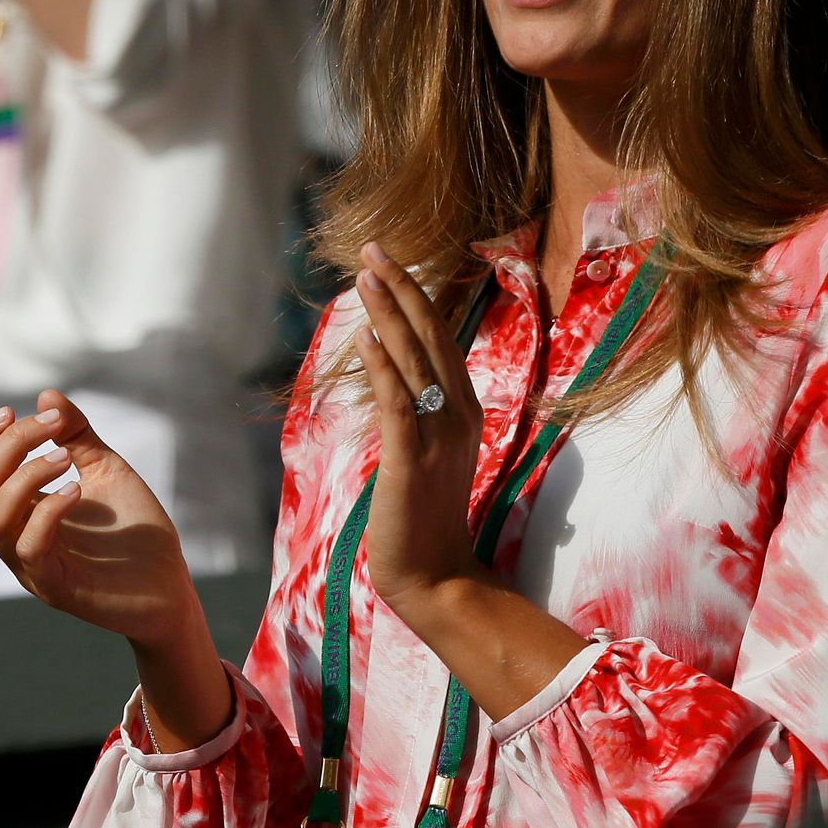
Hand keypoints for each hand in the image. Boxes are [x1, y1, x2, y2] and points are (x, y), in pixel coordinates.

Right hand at [0, 388, 198, 649]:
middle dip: (8, 444)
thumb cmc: (133, 528)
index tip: (12, 411)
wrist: (170, 584)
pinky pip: (30, 547)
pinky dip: (48, 510)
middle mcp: (15, 535)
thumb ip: (77, 434)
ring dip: (24, 476)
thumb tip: (46, 394)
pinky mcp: (56, 585)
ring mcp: (31, 564)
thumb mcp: (105, 468)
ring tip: (62, 457)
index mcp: (19, 508)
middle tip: (53, 425)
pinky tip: (76, 489)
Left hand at [352, 244, 484, 621]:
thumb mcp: (430, 452)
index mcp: (462, 410)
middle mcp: (456, 414)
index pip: (439, 339)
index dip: (414, 297)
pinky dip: (383, 366)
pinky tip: (367, 336)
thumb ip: (420, 412)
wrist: (435, 577)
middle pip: (429, 337)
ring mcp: (437, 436)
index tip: (388, 263)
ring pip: (413, 360)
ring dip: (388, 313)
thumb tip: (396, 371)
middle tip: (373, 249)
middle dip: (400, 289)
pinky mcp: (411, 459)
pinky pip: (397, 403)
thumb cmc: (426, 517)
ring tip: (365, 276)